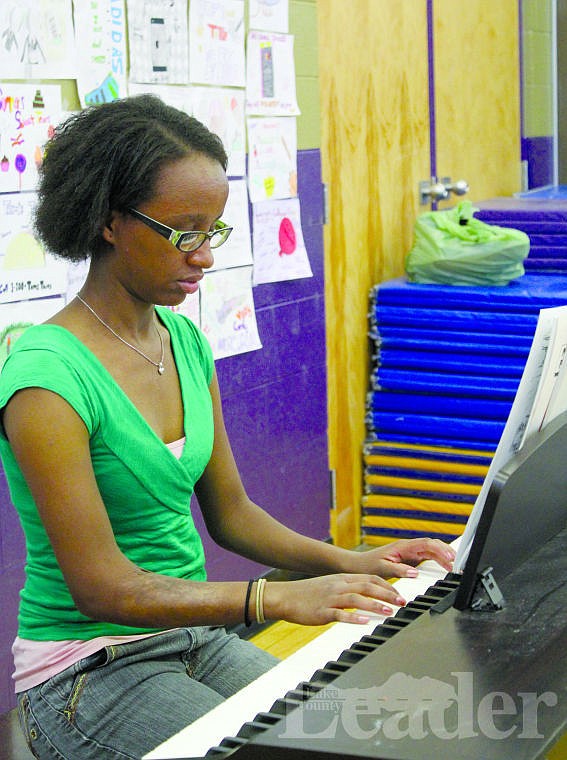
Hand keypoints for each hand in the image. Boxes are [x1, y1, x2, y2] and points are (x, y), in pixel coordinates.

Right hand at [264, 574, 407, 625]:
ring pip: (356, 599)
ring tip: (389, 612)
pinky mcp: (322, 611)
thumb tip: (366, 594)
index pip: (369, 578)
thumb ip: (347, 588)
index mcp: (341, 578)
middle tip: (402, 602)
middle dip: (387, 594)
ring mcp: (330, 598)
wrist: (285, 596)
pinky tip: (364, 622)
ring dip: (375, 605)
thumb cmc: (308, 593)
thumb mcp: (330, 584)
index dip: (386, 586)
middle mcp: (338, 585)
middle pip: (367, 586)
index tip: (399, 593)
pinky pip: (340, 614)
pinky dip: (353, 617)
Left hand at [350, 538, 455, 578]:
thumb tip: (415, 572)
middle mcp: (408, 547)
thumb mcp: (383, 569)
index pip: (426, 544)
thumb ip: (399, 570)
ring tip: (455, 565)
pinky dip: (438, 559)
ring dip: (444, 555)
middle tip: (457, 563)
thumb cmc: (368, 565)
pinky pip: (427, 556)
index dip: (440, 550)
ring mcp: (410, 552)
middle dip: (446, 551)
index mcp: (403, 546)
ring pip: (432, 549)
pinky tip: (445, 566)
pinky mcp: (410, 558)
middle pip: (432, 544)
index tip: (450, 558)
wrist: (359, 566)